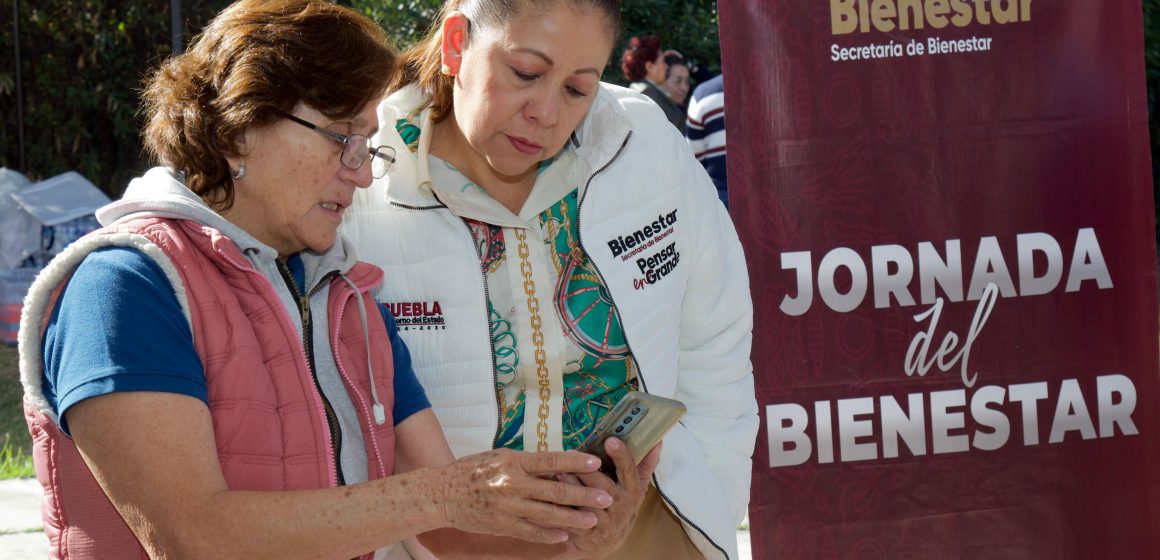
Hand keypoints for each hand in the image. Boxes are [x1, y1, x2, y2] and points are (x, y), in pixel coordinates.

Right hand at [429, 448, 613, 544]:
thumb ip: (526, 462)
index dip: (575, 461)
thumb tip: (556, 465)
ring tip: (593, 520)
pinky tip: (565, 535)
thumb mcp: (499, 456)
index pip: (550, 460)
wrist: (441, 494)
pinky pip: (531, 532)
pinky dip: (549, 534)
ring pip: (548, 515)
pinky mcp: (502, 525)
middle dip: (584, 495)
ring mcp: (508, 507)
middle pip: (555, 490)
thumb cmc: (472, 470)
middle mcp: (512, 484)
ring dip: (573, 518)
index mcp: (513, 461)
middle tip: (606, 497)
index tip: (596, 461)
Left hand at [559, 438, 661, 558]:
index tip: (610, 440)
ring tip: (557, 470)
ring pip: (585, 501)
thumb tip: (657, 440)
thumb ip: (645, 464)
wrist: (606, 541)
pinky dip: (559, 505)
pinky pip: (571, 517)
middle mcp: (621, 507)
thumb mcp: (635, 488)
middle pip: (603, 486)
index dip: (621, 455)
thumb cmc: (620, 506)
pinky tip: (549, 492)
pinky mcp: (587, 533)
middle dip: (586, 470)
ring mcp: (604, 522)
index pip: (629, 471)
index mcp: (633, 492)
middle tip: (571, 453)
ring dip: (570, 485)